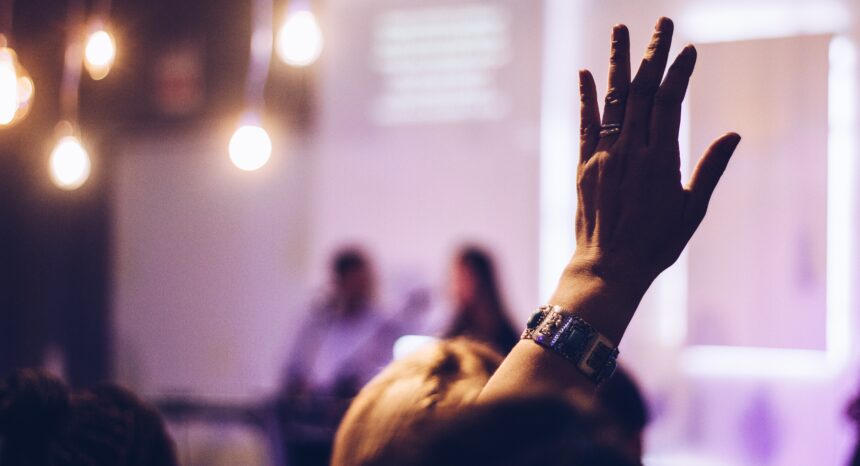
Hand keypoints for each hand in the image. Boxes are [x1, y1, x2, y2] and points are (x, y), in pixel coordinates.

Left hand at [568, 17, 739, 295]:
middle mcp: (630, 151)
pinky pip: (585, 125)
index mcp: (660, 160)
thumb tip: (733, 135)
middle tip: (660, 22)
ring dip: (617, 62)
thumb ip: (710, 169)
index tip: (688, 50)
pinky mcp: (584, 167)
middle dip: (652, 54)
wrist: (608, 268)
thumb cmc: (656, 244)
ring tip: (620, 30)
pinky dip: (587, 98)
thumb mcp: (692, 210)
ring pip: (612, 100)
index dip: (678, 72)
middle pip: (642, 91)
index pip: (670, 102)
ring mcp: (603, 156)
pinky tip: (585, 73)